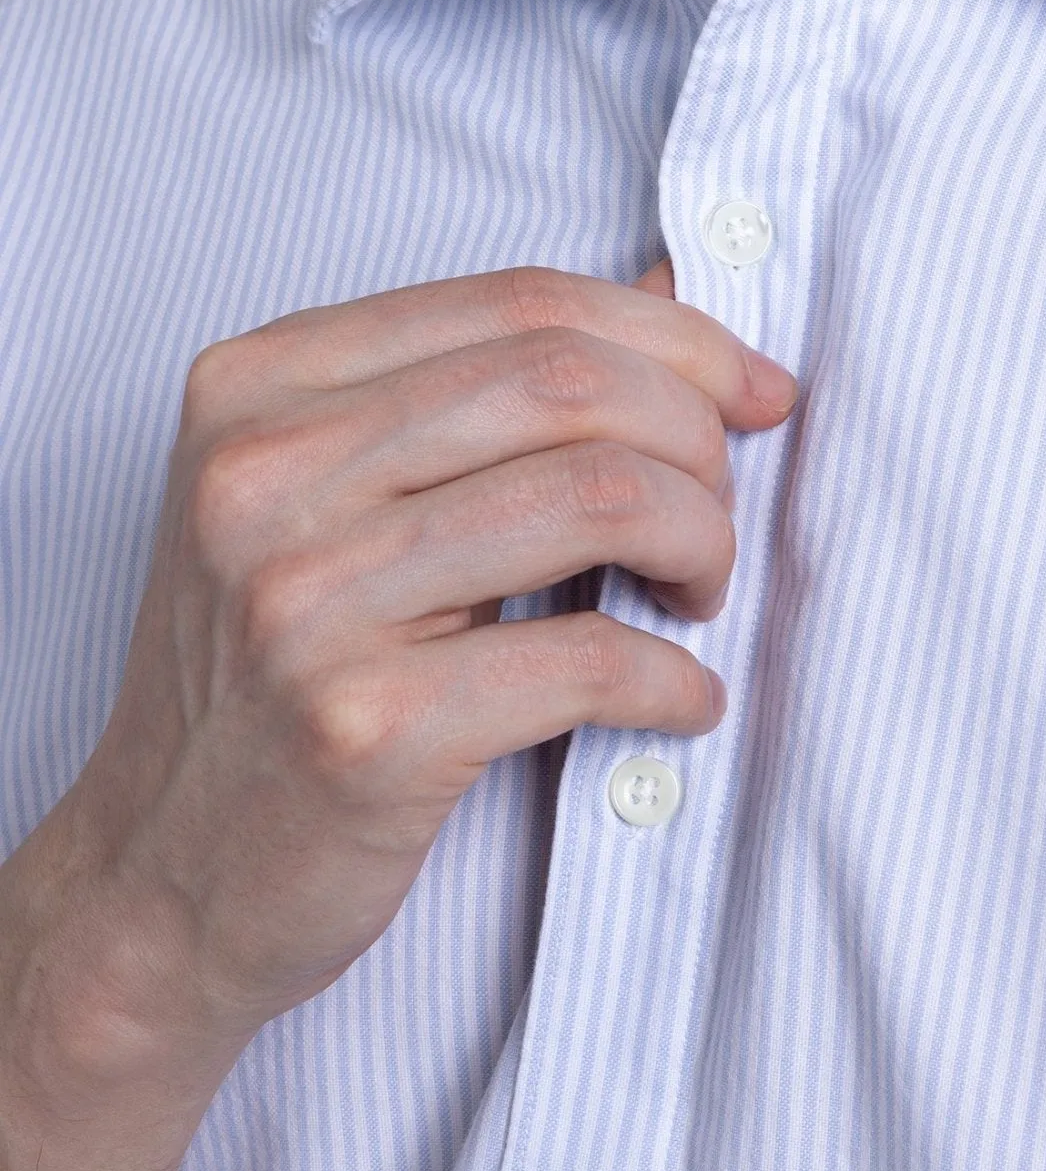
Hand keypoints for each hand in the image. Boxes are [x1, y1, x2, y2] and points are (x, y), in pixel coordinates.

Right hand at [30, 259, 796, 1069]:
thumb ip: (491, 395)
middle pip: (570, 382)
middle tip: (719, 518)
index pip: (523, 304)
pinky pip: (592, 658)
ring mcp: (306, 602)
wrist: (165, 875)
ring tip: (698, 597)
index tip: (754, 392)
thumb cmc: (274, 680)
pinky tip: (683, 699)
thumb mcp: (345, 501)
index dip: (676, 339)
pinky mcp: (364, 726)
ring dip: (701, 547)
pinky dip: (675, 679)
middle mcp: (267, 476)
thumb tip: (670, 295)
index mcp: (261, 388)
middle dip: (698, 442)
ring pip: (599, 497)